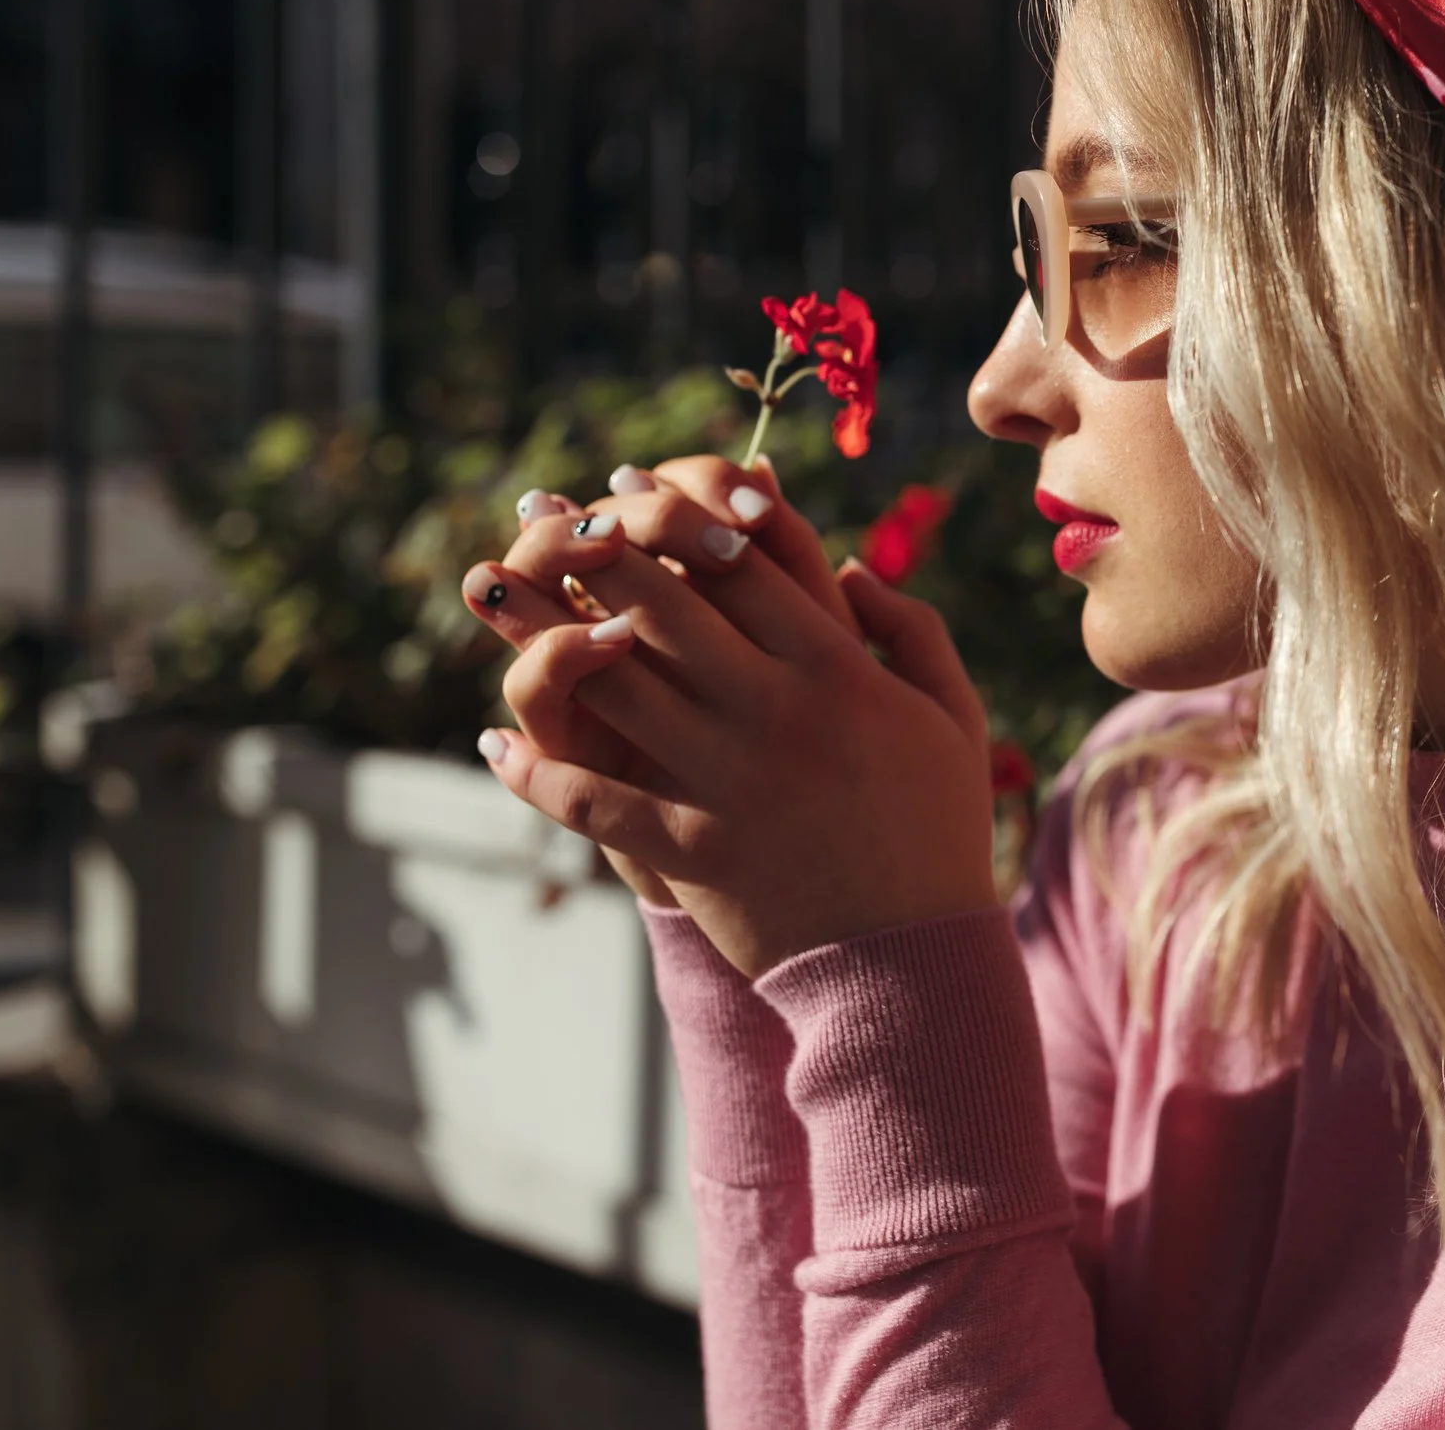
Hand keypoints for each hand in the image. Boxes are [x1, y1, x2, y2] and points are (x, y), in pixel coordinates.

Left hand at [462, 460, 995, 978]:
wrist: (910, 963)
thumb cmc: (938, 834)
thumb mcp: (952, 718)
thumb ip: (910, 630)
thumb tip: (847, 565)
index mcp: (843, 669)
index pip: (744, 560)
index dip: (681, 508)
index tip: (630, 481)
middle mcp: (778, 711)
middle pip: (665, 601)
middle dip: (596, 545)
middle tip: (551, 516)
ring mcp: (726, 779)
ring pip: (611, 683)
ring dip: (537, 628)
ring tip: (491, 589)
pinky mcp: (688, 848)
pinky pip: (590, 797)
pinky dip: (535, 771)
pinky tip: (497, 744)